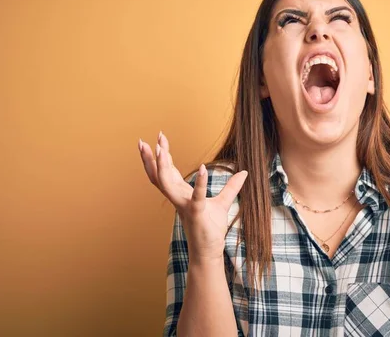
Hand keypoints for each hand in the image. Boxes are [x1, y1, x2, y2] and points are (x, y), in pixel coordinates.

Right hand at [138, 131, 247, 261]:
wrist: (210, 251)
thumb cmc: (211, 229)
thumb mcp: (222, 203)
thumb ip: (231, 187)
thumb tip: (244, 173)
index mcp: (181, 195)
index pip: (167, 172)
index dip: (162, 156)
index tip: (158, 138)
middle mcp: (178, 199)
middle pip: (158, 176)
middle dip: (150, 158)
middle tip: (145, 141)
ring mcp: (185, 206)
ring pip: (167, 184)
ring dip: (162, 166)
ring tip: (160, 149)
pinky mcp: (196, 213)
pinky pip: (196, 197)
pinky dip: (199, 183)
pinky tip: (202, 169)